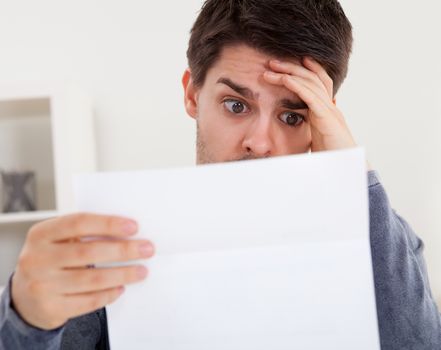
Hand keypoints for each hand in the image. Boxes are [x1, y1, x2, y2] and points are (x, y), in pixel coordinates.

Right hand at [11, 213, 153, 329]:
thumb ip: (83, 234)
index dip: (108, 224)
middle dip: (124, 250)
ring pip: (93, 279)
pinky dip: (109, 294)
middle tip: (147, 249)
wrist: (24, 296)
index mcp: (41, 234)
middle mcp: (37, 258)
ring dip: (123, 274)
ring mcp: (42, 285)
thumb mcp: (58, 241)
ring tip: (142, 271)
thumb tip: (127, 233)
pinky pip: (89, 301)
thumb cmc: (51, 260)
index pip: (79, 222)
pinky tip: (121, 287)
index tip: (134, 227)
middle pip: (89, 251)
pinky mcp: (51, 308)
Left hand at [263, 57, 357, 151]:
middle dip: (293, 67)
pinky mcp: (326, 118)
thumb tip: (295, 130)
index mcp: (327, 111)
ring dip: (289, 72)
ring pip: (310, 83)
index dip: (309, 69)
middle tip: (273, 61)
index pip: (320, 83)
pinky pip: (310, 96)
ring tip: (271, 67)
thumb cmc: (330, 159)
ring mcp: (330, 111)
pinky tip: (284, 79)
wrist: (344, 170)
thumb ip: (310, 131)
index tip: (295, 61)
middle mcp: (330, 107)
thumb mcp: (316, 141)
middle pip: (313, 78)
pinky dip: (296, 85)